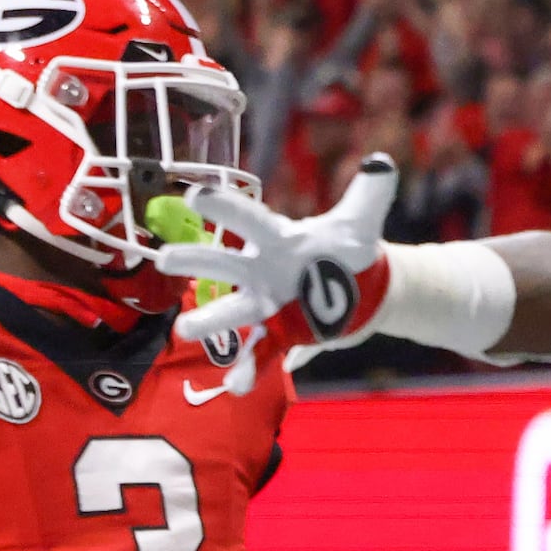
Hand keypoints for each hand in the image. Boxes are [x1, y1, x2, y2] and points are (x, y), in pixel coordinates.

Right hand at [162, 156, 399, 353]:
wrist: (360, 289)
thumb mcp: (360, 224)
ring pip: (231, 311)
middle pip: (224, 263)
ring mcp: (266, 304)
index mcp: (278, 239)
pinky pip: (258, 353)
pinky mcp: (278, 334)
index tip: (196, 196)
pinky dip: (247, 370)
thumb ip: (370, 196)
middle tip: (166, 258)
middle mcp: (262, 269)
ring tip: (185, 330)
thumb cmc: (347, 250)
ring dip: (209, 320)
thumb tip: (383, 164)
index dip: (225, 209)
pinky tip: (236, 386)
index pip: (250, 220)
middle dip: (196, 260)